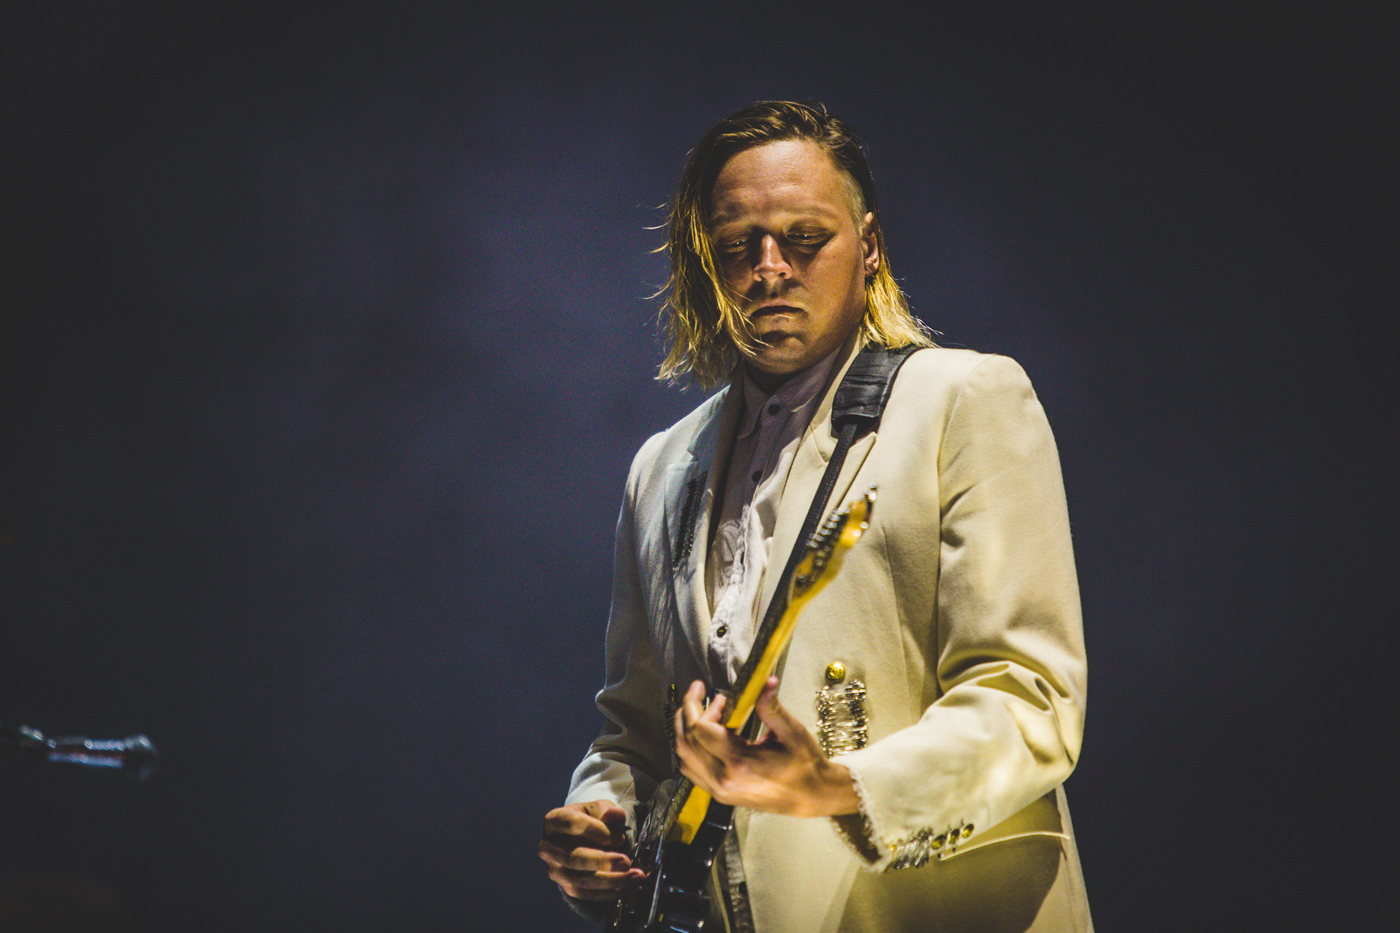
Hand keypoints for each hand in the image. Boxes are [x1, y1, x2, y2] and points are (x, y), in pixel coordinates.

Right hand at [539, 799, 643, 901]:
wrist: (583, 838)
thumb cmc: (593, 820)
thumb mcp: (600, 809)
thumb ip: (608, 810)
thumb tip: (615, 814)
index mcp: (554, 821)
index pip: (572, 825)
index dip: (597, 831)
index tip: (620, 837)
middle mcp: (548, 847)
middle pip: (573, 857)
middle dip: (603, 861)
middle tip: (627, 862)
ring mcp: (555, 869)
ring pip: (580, 880)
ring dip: (611, 881)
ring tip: (635, 876)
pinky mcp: (565, 887)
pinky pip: (587, 895)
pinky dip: (611, 893)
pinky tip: (631, 888)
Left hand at [674, 677, 859, 817]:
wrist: (811, 796)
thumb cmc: (804, 764)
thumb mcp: (792, 732)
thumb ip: (772, 707)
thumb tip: (766, 680)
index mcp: (740, 763)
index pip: (701, 730)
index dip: (704, 707)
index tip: (719, 696)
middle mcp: (724, 779)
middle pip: (687, 741)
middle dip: (688, 712)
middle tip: (698, 693)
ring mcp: (719, 790)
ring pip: (684, 757)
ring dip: (684, 731)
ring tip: (696, 711)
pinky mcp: (720, 794)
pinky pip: (691, 770)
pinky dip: (689, 749)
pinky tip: (702, 735)